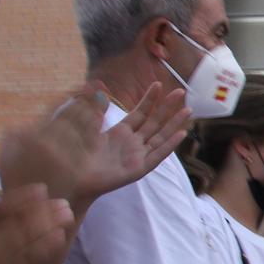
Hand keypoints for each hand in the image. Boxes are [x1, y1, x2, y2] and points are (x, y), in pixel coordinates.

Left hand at [77, 84, 188, 203]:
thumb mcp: (85, 128)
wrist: (74, 179)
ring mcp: (138, 156)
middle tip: (180, 91)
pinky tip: (181, 134)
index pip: (140, 113)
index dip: (149, 99)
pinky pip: (158, 155)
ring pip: (161, 136)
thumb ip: (95, 110)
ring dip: (175, 123)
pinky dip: (170, 145)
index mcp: (120, 132)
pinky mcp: (139, 169)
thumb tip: (99, 91)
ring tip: (188, 110)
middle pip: (155, 122)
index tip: (158, 84)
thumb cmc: (78, 156)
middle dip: (167, 106)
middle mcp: (133, 143)